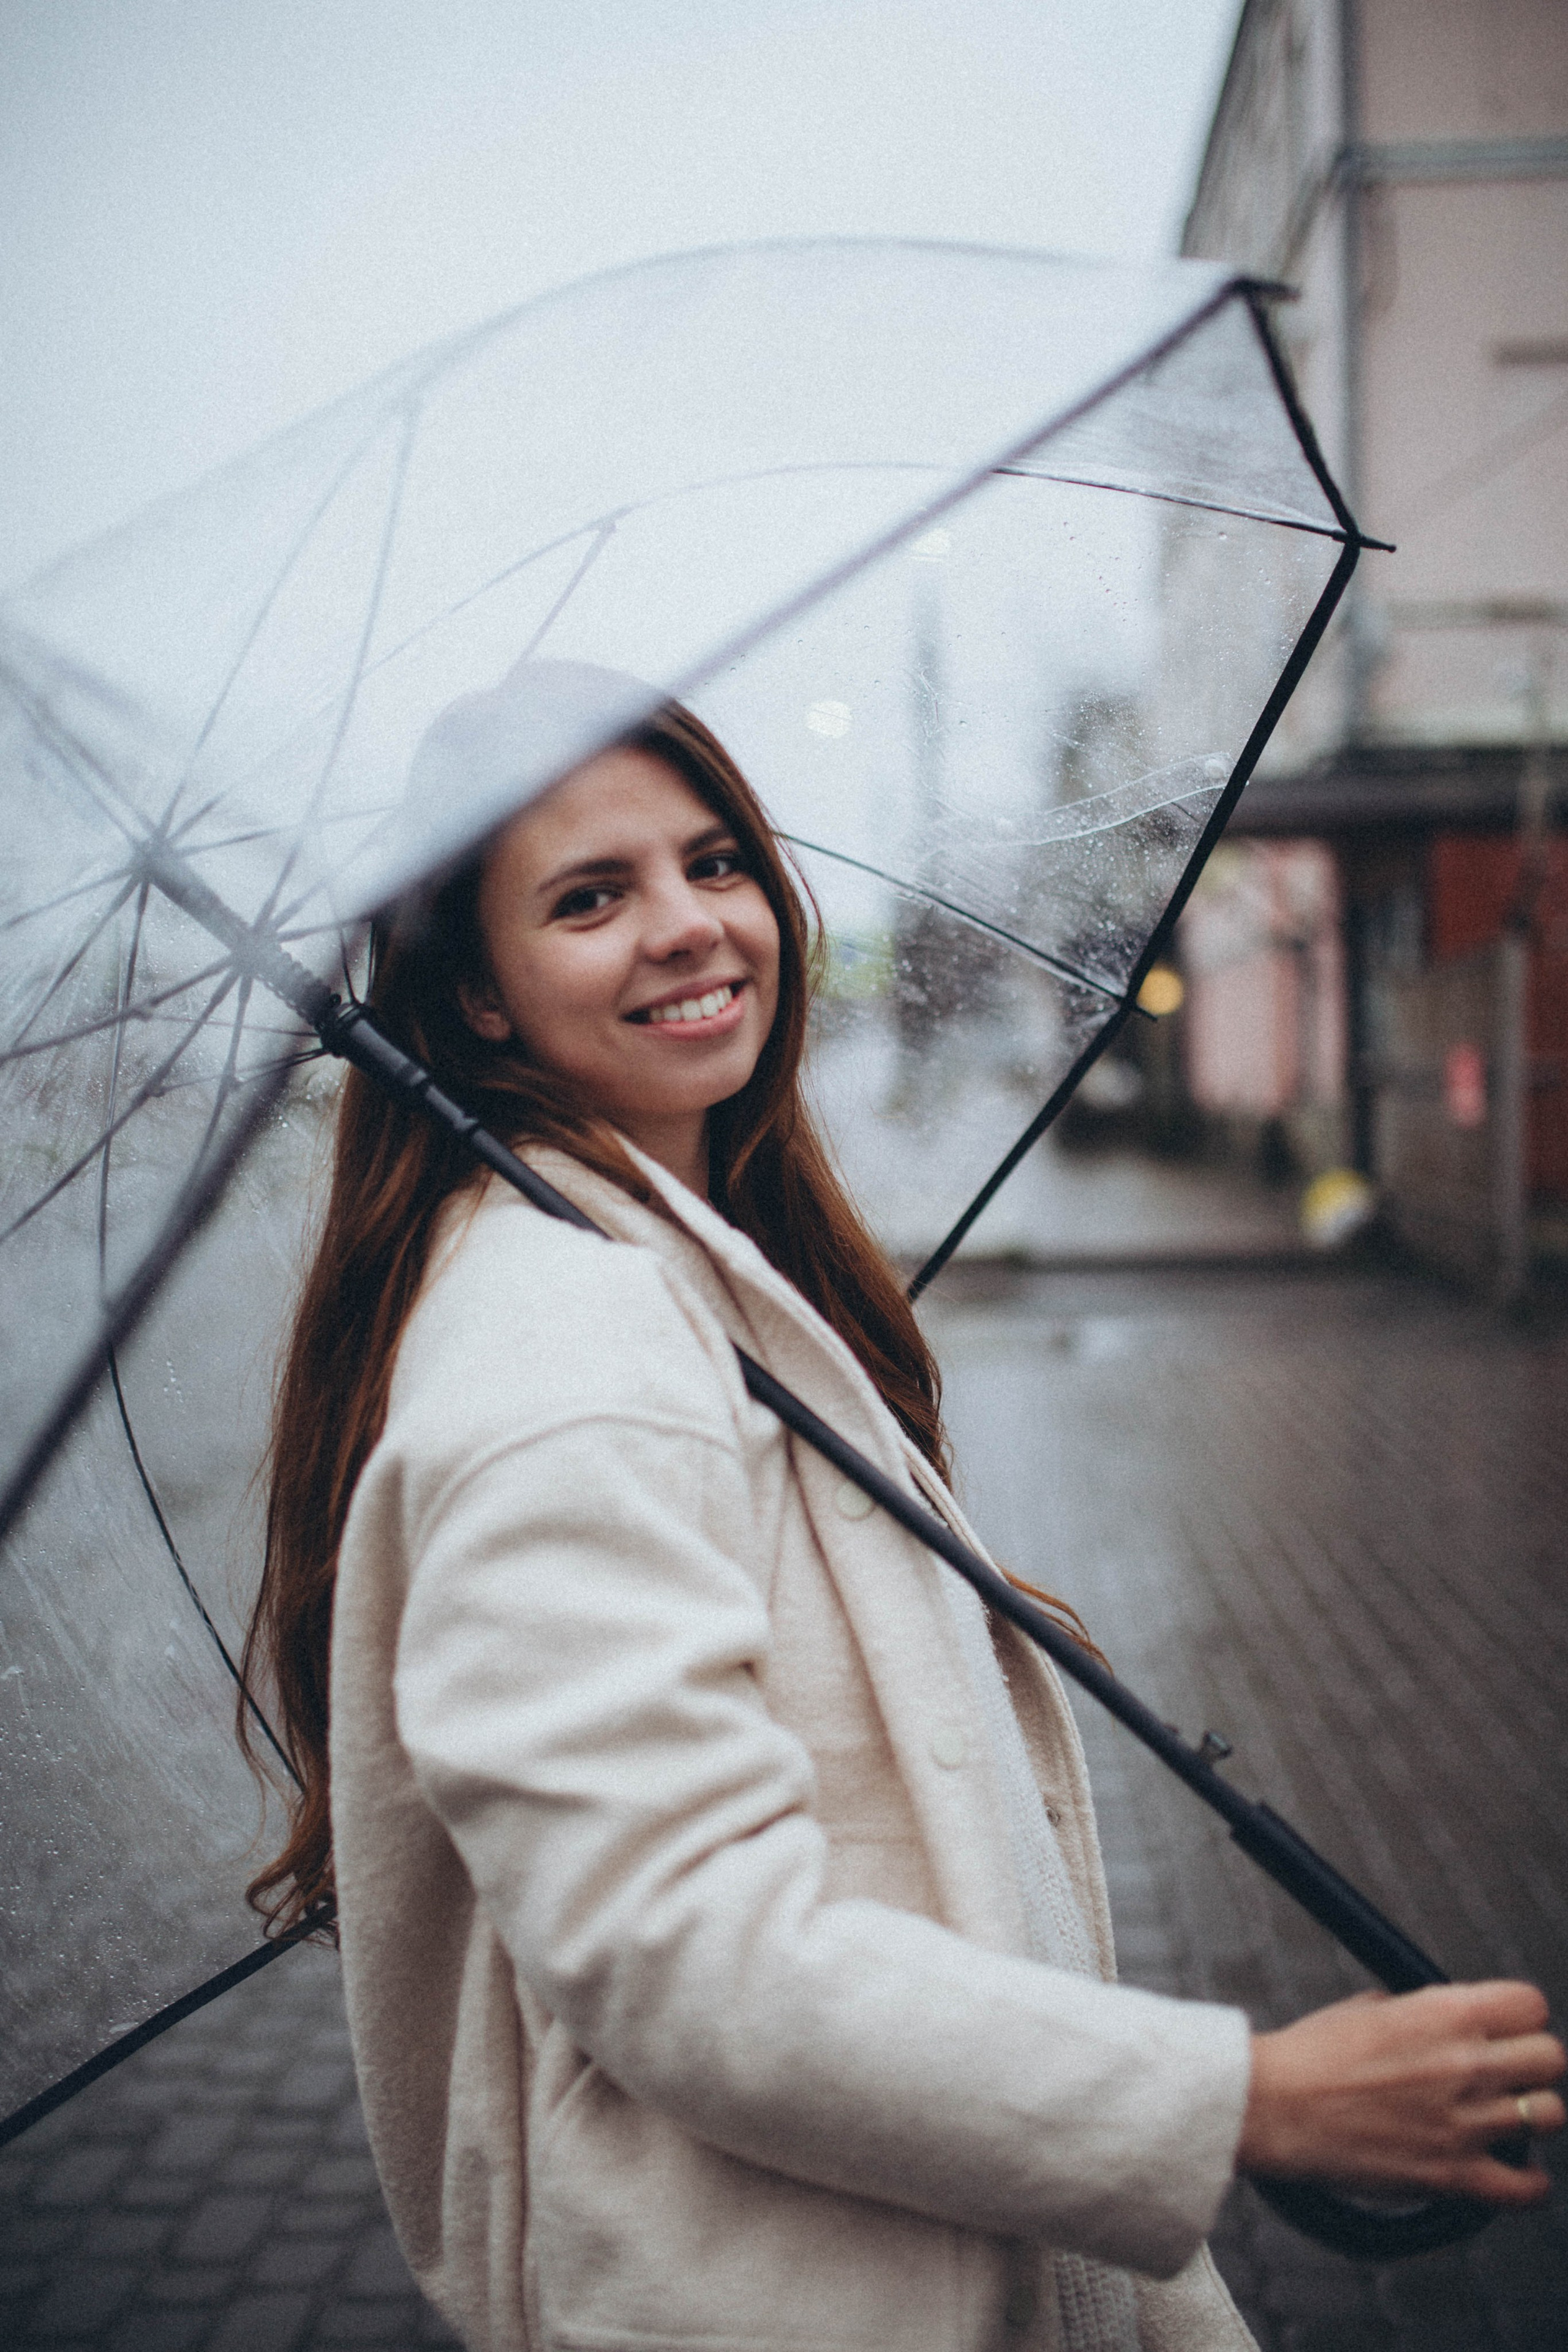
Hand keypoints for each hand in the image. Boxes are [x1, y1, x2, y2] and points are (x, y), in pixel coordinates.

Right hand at [1237, 1981, 1565, 2205]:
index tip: (1508, 2028)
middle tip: (1510, 2072)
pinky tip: (1514, 2169)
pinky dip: (1529, 2182)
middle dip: (1533, 2062)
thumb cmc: (1311, 2055)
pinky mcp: (1453, 2175)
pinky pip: (1526, 2187)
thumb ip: (1423, 2011)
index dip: (1521, 2016)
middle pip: (1551, 2057)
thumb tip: (1451, 2019)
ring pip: (1550, 2115)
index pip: (1531, 2005)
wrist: (1275, 2107)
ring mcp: (1463, 2122)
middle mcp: (1464, 2063)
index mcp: (1443, 2012)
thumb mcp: (1369, 2006)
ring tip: (1506, 2117)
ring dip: (1532, 2115)